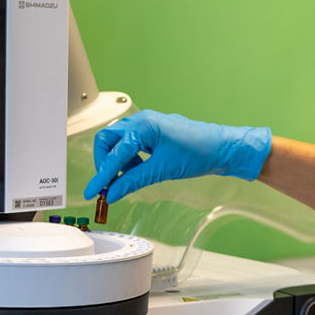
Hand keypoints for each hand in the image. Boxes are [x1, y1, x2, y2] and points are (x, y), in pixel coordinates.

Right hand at [84, 109, 271, 201]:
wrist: (222, 148)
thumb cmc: (198, 152)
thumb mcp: (161, 170)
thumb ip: (132, 181)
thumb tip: (113, 193)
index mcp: (142, 126)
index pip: (113, 154)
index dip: (101, 176)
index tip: (92, 192)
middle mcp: (141, 121)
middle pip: (107, 140)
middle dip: (105, 162)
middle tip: (110, 182)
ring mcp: (147, 125)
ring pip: (118, 142)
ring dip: (119, 162)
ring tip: (129, 178)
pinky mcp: (154, 133)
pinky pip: (132, 144)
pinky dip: (130, 159)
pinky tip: (139, 170)